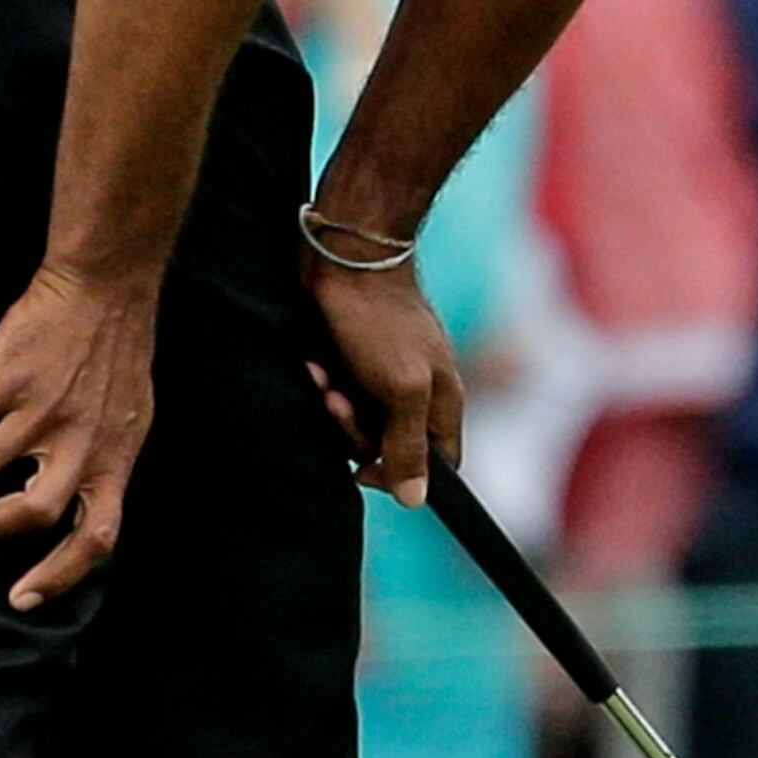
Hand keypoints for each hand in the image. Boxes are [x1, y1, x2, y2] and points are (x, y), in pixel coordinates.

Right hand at [0, 262, 158, 609]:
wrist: (107, 286)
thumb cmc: (117, 354)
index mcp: (113, 460)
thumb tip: (75, 502)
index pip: (96, 536)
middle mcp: (80, 443)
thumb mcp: (128, 419)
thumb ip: (101, 462)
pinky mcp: (11, 375)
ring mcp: (44, 409)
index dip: (60, 575)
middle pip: (30, 511)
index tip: (22, 598)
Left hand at [304, 253, 463, 507]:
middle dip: (355, 432)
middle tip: (338, 401)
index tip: (366, 470)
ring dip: (334, 407)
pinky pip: (339, 395)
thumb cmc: (380, 321)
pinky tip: (314, 364)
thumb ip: (409, 445)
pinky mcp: (355, 361)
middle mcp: (418, 392)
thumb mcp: (403, 388)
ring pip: (358, 423)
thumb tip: (416, 501)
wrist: (346, 257)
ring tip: (324, 377)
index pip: (440, 465)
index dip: (404, 477)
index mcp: (443, 401)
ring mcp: (386, 376)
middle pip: (389, 449)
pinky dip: (324, 385)